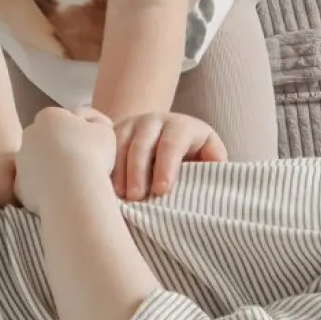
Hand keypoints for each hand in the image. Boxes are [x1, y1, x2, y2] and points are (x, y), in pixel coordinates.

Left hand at [14, 106, 116, 215]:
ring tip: (73, 182)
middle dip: (61, 150)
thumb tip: (88, 123)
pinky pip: (36, 185)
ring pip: (40, 163)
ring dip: (53, 170)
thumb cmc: (92, 155)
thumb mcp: (105, 130)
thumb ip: (95, 122)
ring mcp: (22, 160)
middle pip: (48, 141)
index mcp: (48, 117)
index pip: (63, 121)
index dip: (79, 133)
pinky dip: (47, 189)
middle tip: (82, 165)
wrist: (73, 191)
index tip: (90, 147)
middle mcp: (29, 135)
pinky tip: (61, 194)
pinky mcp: (20, 185)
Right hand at [111, 112, 227, 200]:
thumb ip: (215, 162)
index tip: (162, 191)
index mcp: (181, 126)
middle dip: (138, 172)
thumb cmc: (192, 154)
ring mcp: (130, 125)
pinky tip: (107, 188)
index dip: (166, 167)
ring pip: (119, 145)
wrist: (164, 136)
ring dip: (118, 172)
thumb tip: (215, 175)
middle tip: (137, 198)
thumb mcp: (209, 152)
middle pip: (142, 144)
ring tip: (120, 197)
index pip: (172, 144)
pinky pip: (104, 149)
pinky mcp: (113, 134)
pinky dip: (105, 169)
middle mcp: (154, 121)